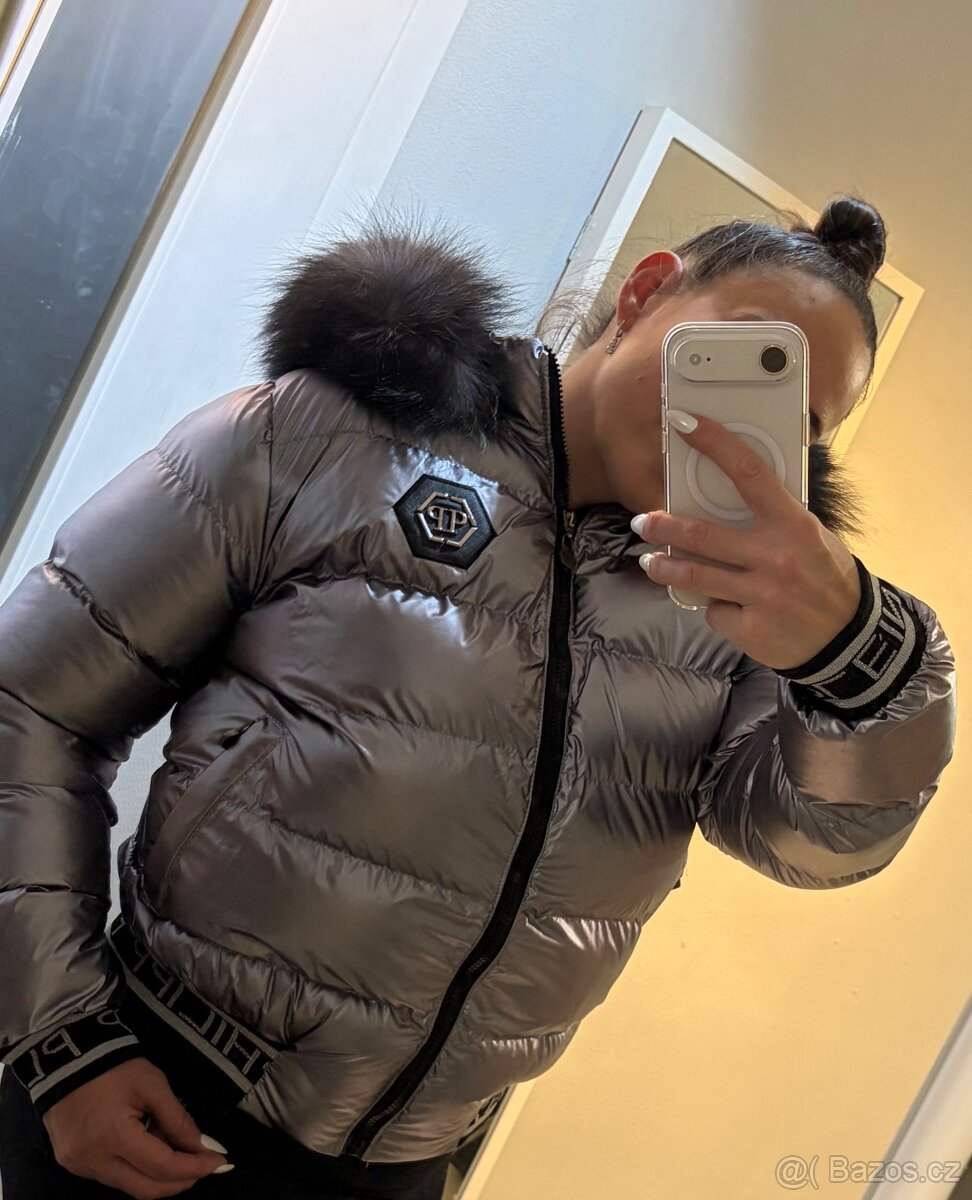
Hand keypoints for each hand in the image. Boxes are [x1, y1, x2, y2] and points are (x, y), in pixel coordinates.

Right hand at [42, 1057, 231, 1197]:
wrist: (67, 1058)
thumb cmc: (114, 1067)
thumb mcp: (153, 1085)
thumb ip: (179, 1119)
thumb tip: (203, 1147)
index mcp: (114, 1136)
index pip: (162, 1167)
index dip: (194, 1167)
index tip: (218, 1162)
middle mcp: (93, 1160)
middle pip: (145, 1189)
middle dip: (179, 1181)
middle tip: (203, 1165)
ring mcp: (80, 1166)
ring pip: (129, 1186)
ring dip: (158, 1174)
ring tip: (172, 1145)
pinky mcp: (72, 1164)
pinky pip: (112, 1177)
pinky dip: (136, 1168)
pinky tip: (148, 1146)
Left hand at [633, 410, 860, 670]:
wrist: (848, 639)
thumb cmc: (824, 578)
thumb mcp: (811, 538)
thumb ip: (773, 520)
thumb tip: (725, 494)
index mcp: (794, 525)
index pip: (750, 474)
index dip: (716, 444)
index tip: (685, 424)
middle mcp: (777, 558)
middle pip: (703, 534)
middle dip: (662, 526)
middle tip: (641, 521)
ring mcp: (762, 595)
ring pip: (694, 576)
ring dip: (664, 567)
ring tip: (651, 561)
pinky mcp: (750, 628)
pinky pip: (715, 611)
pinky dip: (715, 608)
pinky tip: (729, 608)